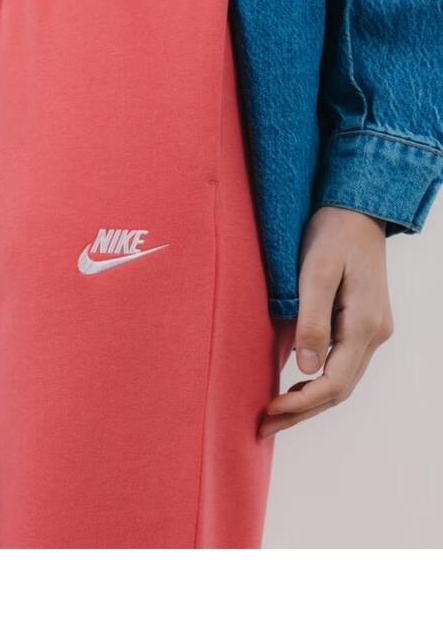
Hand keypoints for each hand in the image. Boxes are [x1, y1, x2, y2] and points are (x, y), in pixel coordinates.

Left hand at [258, 205, 394, 440]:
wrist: (356, 210)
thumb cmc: (332, 234)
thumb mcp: (318, 273)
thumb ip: (312, 319)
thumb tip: (306, 369)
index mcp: (366, 324)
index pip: (334, 383)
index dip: (301, 403)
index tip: (268, 411)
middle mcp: (376, 334)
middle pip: (339, 390)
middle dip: (301, 412)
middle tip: (263, 427)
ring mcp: (373, 331)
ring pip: (342, 382)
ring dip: (309, 403)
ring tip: (274, 417)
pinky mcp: (363, 325)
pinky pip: (342, 366)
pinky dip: (318, 385)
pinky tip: (295, 389)